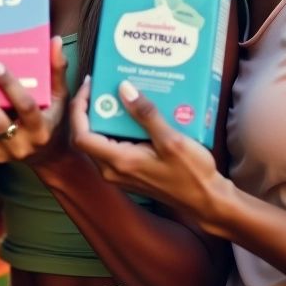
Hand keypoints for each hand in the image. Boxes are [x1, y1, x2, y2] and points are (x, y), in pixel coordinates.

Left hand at [69, 76, 224, 223]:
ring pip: (100, 141)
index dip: (78, 108)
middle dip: (90, 109)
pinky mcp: (130, 172)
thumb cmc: (192, 174)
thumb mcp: (171, 140)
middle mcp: (113, 171)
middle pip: (87, 137)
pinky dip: (117, 128)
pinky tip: (133, 113)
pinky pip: (114, 147)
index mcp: (119, 162)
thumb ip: (146, 114)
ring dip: (104, 118)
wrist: (207, 201)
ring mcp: (120, 174)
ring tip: (118, 93)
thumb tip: (124, 88)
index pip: (81, 135)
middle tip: (103, 85)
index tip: (90, 85)